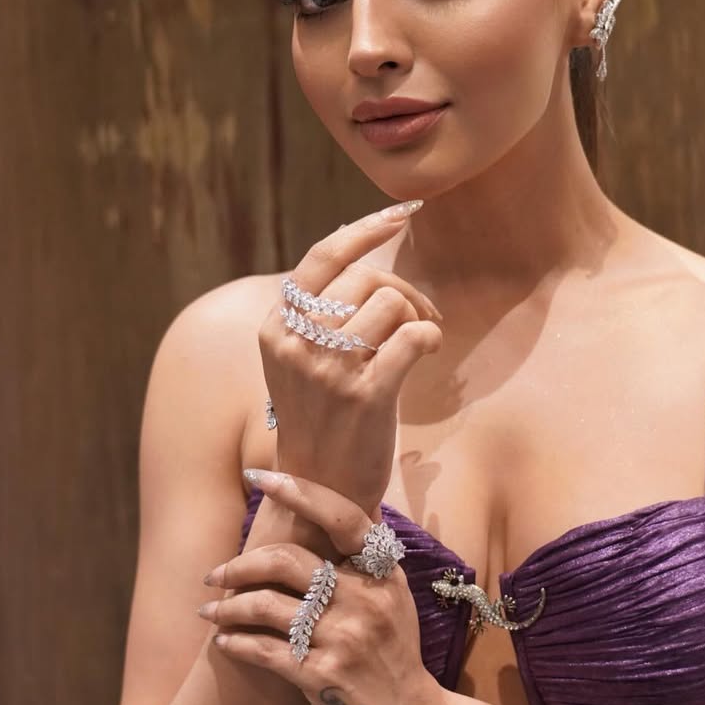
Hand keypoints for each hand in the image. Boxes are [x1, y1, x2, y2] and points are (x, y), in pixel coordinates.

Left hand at [200, 469, 448, 704]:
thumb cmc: (394, 657)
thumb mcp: (392, 600)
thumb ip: (364, 561)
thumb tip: (328, 507)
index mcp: (383, 574)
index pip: (341, 516)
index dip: (299, 490)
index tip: (260, 476)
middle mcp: (366, 599)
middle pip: (286, 560)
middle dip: (239, 565)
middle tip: (216, 575)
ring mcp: (344, 638)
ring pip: (265, 605)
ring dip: (227, 607)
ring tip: (210, 612)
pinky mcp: (322, 675)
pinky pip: (262, 648)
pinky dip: (235, 642)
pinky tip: (224, 642)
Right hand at [260, 202, 443, 516]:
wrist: (320, 491)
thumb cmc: (323, 419)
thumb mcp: (302, 361)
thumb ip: (320, 313)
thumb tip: (361, 245)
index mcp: (275, 328)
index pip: (322, 257)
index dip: (365, 229)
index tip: (403, 213)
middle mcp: (295, 344)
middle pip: (367, 278)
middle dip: (406, 291)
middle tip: (421, 318)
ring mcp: (327, 370)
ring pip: (392, 302)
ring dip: (419, 316)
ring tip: (420, 340)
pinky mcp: (363, 396)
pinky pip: (412, 337)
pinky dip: (429, 338)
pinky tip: (426, 353)